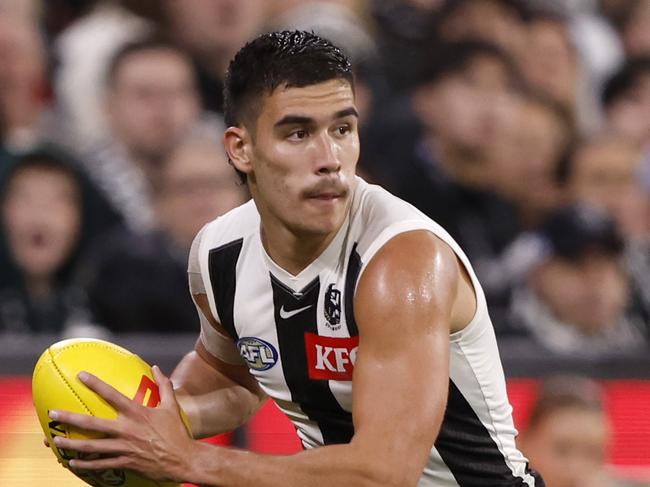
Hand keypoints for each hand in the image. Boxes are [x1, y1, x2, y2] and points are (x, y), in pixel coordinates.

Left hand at [48, 365, 194, 482]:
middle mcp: (127, 430)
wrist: (183, 459)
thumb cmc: (177, 432)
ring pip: (91, 447)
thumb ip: (164, 385)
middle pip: (92, 424)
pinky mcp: (125, 463)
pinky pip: (100, 464)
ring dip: (71, 444)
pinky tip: (72, 463)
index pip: (112, 395)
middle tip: (53, 414)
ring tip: (55, 440)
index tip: (81, 375)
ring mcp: (124, 448)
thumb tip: (156, 368)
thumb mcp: (172, 406)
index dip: (96, 384)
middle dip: (70, 418)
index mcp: (137, 413)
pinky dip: (85, 464)